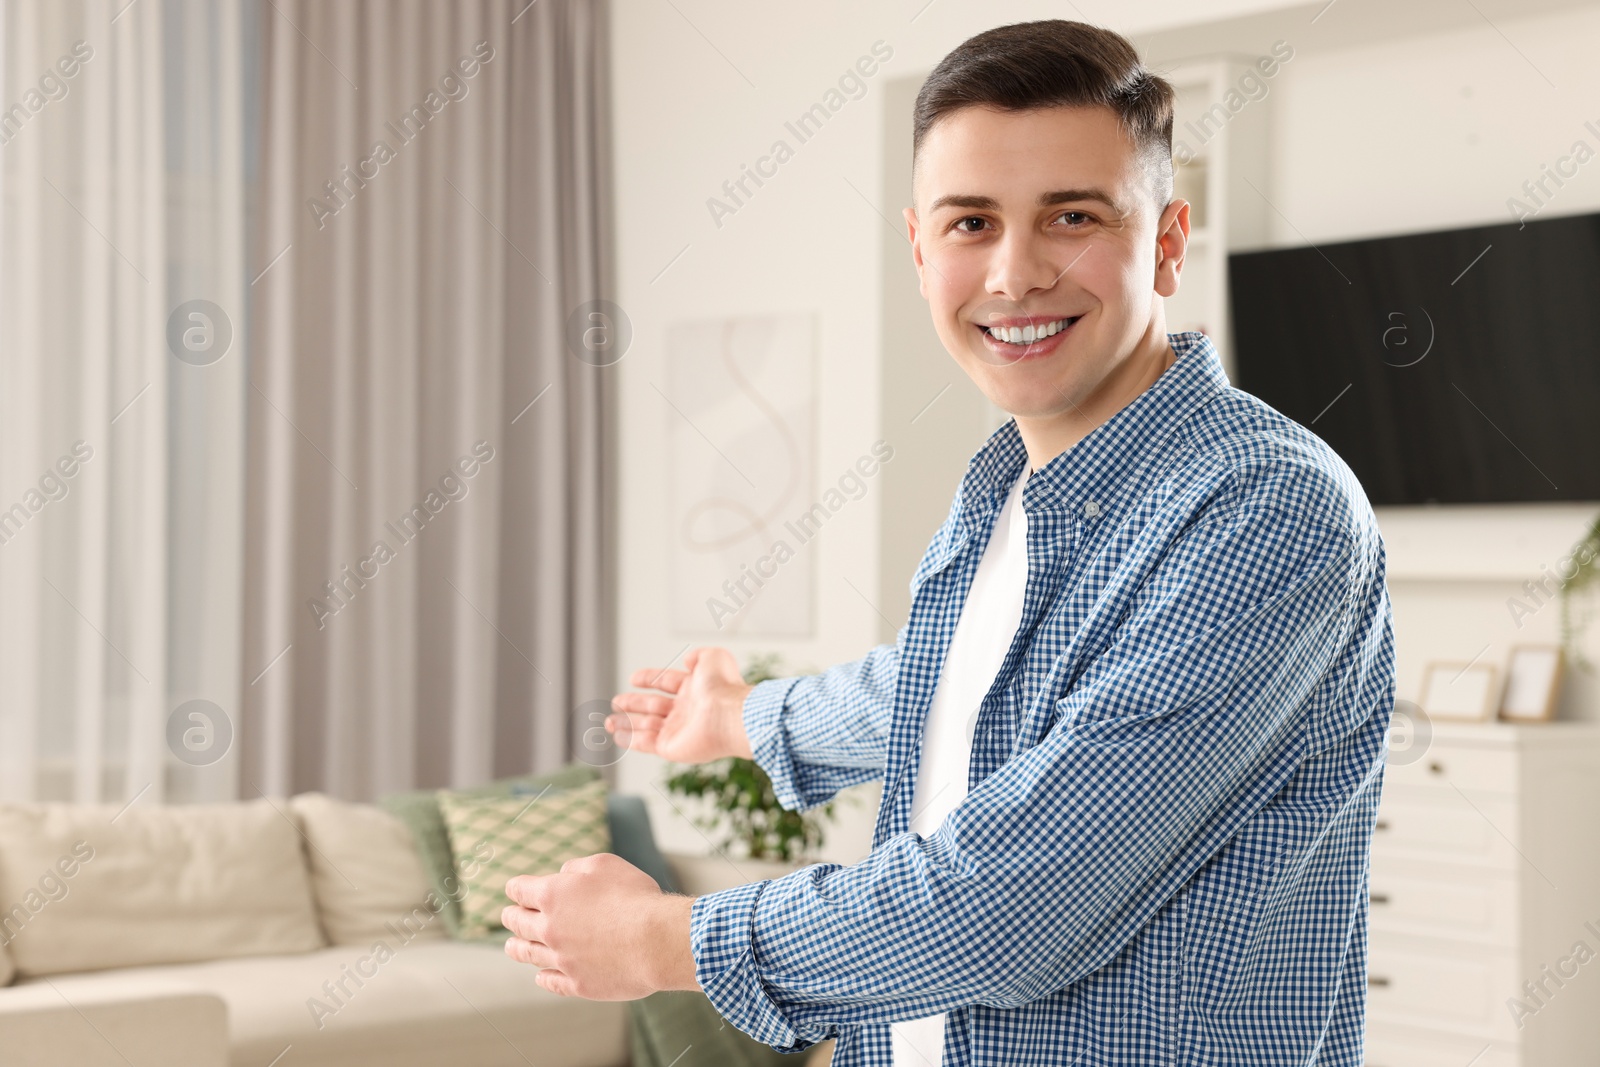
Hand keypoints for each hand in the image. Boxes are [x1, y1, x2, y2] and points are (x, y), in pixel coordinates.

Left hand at [502, 853, 697, 998]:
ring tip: (510, 947)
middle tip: (507, 916)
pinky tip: (540, 976)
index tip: (513, 889)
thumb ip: (576, 867)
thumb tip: (562, 874)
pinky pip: (550, 982)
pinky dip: (542, 977)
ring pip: (528, 954)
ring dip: (516, 948)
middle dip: (511, 917)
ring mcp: (561, 959)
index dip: (516, 888)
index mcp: (553, 895)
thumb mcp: (605, 864)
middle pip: (518, 923)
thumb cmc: (635, 897)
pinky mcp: (577, 984)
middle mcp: (550, 928)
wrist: (656, 942)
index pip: (520, 890)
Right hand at [607, 646, 755, 762]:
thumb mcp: (714, 657)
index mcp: (694, 689)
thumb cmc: (724, 687)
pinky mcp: (670, 747)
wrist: (728, 715)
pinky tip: (617, 735)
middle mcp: (685, 710)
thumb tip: (688, 659)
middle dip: (634, 703)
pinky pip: (645, 743)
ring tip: (608, 721)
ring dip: (626, 722)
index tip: (633, 677)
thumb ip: (699, 656)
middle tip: (616, 701)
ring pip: (645, 725)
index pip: (667, 682)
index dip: (650, 678)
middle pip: (653, 705)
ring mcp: (677, 730)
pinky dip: (629, 739)